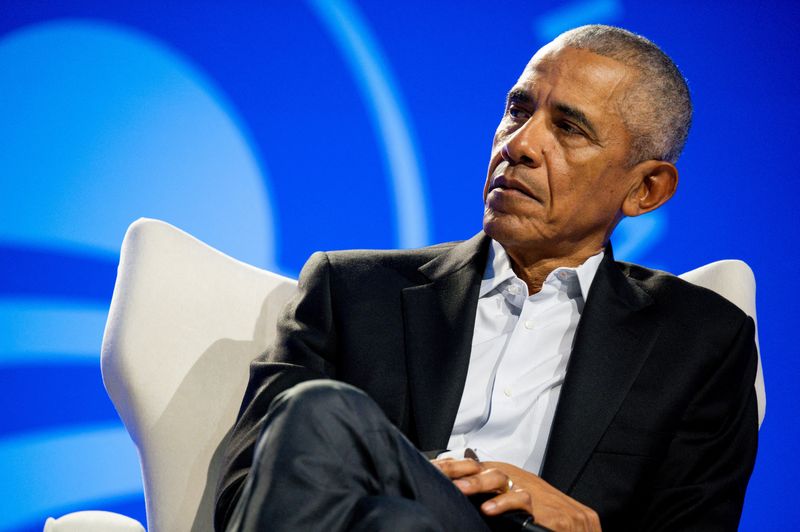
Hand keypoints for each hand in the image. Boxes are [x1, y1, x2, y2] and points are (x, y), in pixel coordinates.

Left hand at [431, 458, 600, 531]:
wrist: (583, 526)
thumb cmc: (548, 514)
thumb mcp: (515, 500)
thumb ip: (493, 495)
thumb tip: (460, 491)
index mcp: (508, 477)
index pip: (474, 467)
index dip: (452, 466)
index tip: (430, 468)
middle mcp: (518, 479)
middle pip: (481, 467)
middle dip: (459, 469)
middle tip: (437, 473)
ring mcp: (531, 491)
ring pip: (499, 478)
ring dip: (477, 483)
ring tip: (458, 489)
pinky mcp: (545, 509)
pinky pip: (521, 501)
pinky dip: (504, 504)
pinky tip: (489, 509)